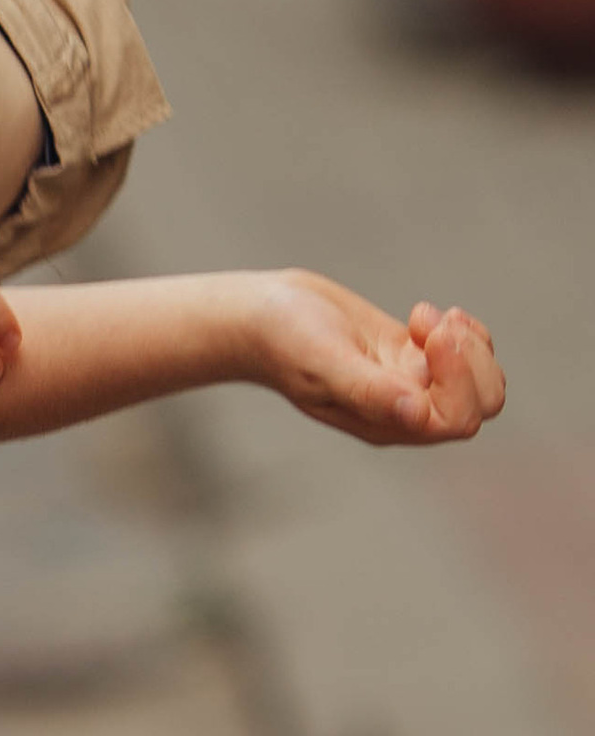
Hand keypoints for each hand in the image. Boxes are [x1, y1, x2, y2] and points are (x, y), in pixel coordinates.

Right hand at [253, 273, 504, 446]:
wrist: (259, 313)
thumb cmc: (282, 338)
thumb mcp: (323, 361)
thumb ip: (368, 389)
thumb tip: (417, 413)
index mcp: (386, 422)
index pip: (454, 418)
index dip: (460, 379)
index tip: (434, 334)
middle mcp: (403, 409)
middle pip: (477, 404)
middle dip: (471, 361)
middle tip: (435, 323)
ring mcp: (408, 381)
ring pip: (476, 381)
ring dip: (469, 345)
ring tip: (428, 316)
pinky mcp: (409, 354)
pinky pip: (462, 356)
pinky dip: (464, 333)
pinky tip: (433, 314)